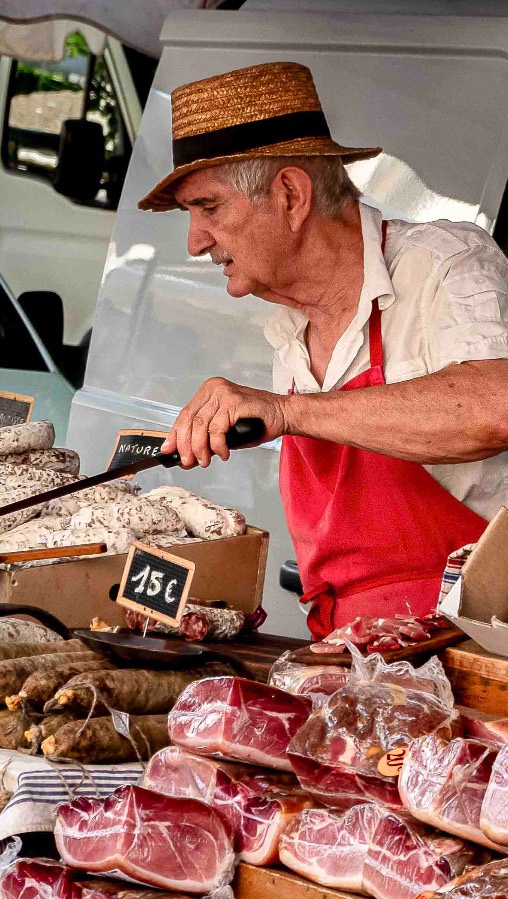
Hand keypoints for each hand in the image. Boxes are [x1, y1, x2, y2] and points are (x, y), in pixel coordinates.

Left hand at [161, 377, 288, 467]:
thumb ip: (204, 437)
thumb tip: (185, 454)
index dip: (175, 435)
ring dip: (201, 449)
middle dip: (186, 446)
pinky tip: (223, 453)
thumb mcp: (224, 428)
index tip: (168, 450)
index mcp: (208, 391)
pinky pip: (217, 429)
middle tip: (188, 462)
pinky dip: (218, 446)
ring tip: (206, 461)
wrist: (283, 414)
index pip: (184, 414)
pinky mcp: (234, 402)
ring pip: (200, 426)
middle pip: (189, 420)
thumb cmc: (255, 422)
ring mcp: (224, 394)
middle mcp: (214, 389)